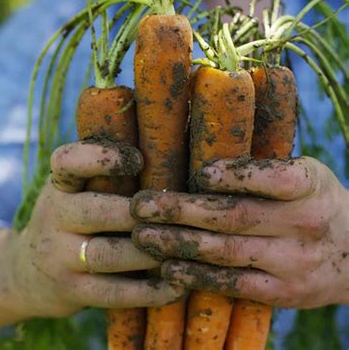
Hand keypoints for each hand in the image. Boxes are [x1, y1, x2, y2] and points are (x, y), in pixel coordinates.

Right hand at [3, 141, 184, 318]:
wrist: (25, 274)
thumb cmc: (67, 223)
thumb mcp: (71, 193)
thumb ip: (102, 176)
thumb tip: (163, 150)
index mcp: (59, 187)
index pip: (68, 162)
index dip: (101, 158)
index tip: (138, 160)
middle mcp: (53, 217)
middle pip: (95, 211)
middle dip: (138, 213)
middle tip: (176, 213)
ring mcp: (59, 257)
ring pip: (108, 254)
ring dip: (150, 253)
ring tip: (183, 250)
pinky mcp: (71, 291)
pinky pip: (112, 293)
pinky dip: (148, 292)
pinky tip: (176, 287)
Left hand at [130, 157, 348, 308]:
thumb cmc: (311, 203)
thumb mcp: (300, 175)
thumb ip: (258, 170)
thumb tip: (194, 162)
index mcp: (308, 185)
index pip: (272, 178)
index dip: (234, 176)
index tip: (198, 174)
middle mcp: (304, 224)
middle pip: (235, 217)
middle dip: (181, 210)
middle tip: (141, 205)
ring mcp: (293, 262)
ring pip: (227, 252)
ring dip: (179, 243)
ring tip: (143, 236)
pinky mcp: (282, 292)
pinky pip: (233, 284)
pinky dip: (197, 276)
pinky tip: (168, 268)